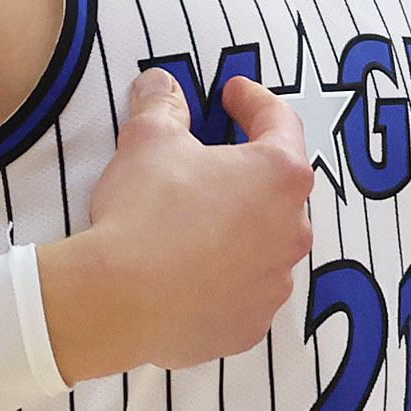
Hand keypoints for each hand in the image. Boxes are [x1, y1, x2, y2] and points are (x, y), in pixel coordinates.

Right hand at [38, 69, 313, 380]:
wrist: (120, 301)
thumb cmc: (144, 215)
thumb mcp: (148, 140)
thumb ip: (162, 104)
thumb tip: (160, 85)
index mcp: (279, 176)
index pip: (279, 121)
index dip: (253, 100)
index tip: (232, 94)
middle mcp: (291, 230)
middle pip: (278, 187)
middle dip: (246, 171)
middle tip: (208, 161)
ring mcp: (274, 282)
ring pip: (264, 242)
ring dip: (237, 227)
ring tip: (194, 221)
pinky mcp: (251, 324)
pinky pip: (244, 289)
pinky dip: (224, 276)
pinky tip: (190, 270)